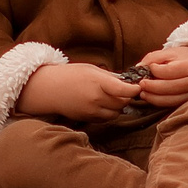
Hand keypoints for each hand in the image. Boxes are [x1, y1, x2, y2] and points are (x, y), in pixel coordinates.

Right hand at [14, 61, 141, 122]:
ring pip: (116, 112)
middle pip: (123, 103)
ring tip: (111, 97)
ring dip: (117, 106)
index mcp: (98, 82)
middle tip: (123, 90)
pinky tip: (101, 104)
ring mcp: (92, 110)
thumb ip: (109, 77)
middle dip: (125, 97)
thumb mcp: (90, 69)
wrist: (48, 89)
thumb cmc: (69, 75)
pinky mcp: (88, 118)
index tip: (138, 87)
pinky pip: (106, 118)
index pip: (124, 90)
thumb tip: (127, 83)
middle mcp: (96, 98)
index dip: (134, 89)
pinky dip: (108, 112)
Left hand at [135, 44, 187, 107]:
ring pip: (170, 100)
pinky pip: (174, 105)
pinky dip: (161, 102)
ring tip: (143, 93)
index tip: (147, 68)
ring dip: (153, 98)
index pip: (167, 71)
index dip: (154, 70)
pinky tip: (153, 97)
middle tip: (140, 84)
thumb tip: (137, 68)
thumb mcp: (171, 52)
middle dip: (150, 87)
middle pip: (168, 88)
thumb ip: (153, 58)